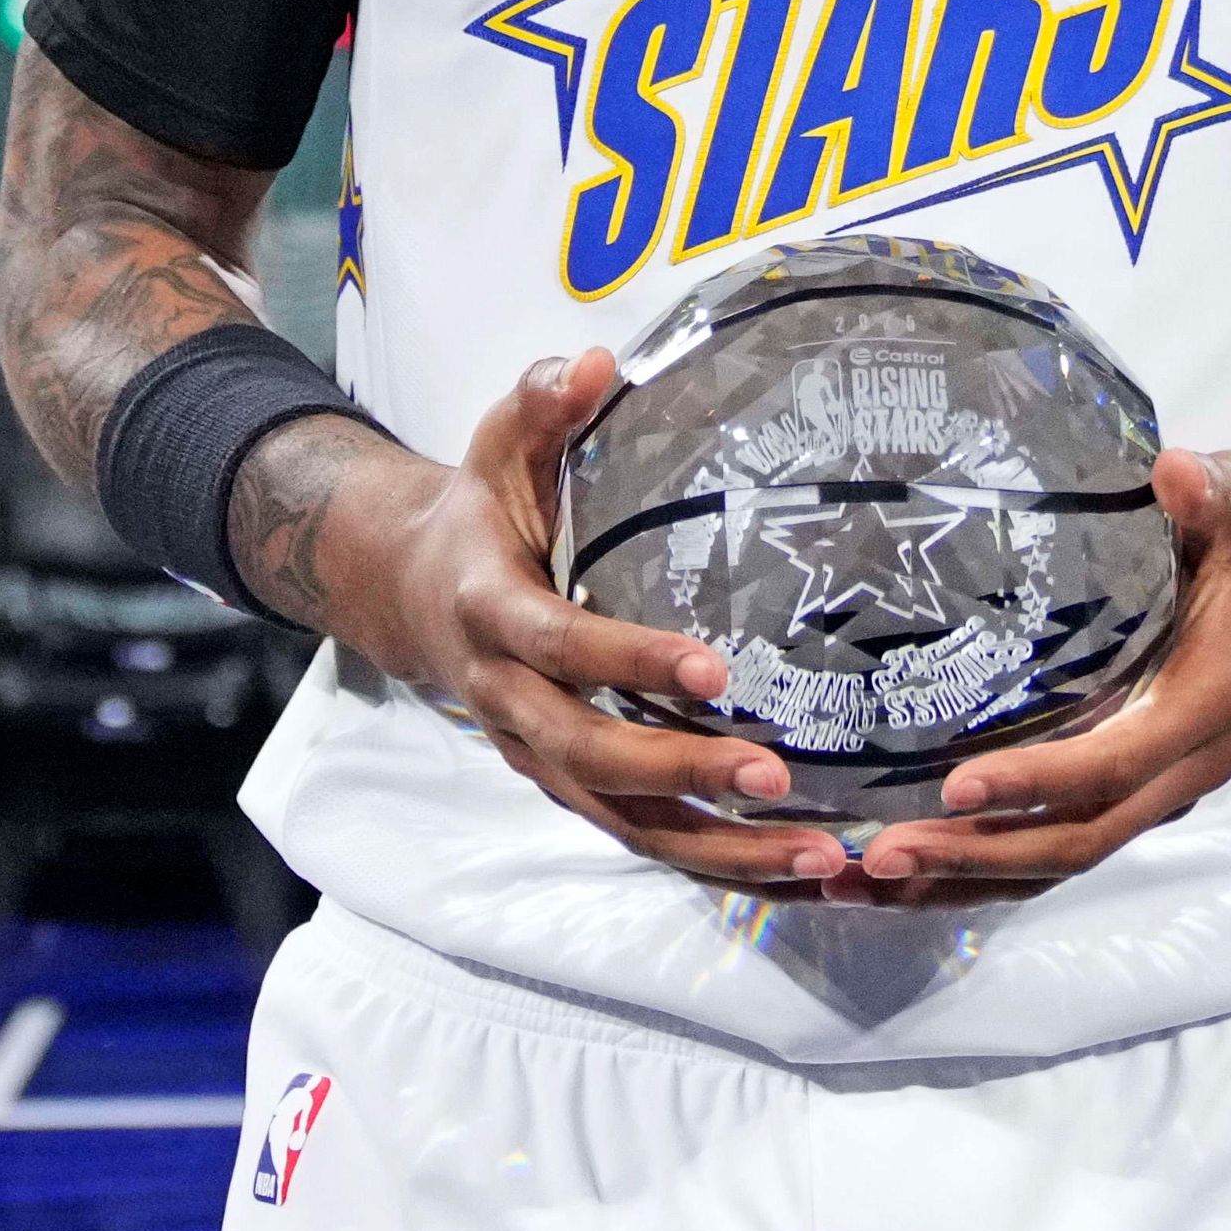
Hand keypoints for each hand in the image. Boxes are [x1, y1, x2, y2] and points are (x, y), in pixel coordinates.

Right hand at [296, 352, 849, 893]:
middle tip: (777, 775)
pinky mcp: (568, 787)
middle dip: (683, 773)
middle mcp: (507, 701)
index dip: (632, 661)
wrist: (415, 592)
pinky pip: (639, 836)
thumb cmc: (484, 509)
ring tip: (815, 855)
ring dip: (717, 848)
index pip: (563, 648)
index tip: (717, 673)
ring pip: (622, 821)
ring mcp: (536, 756)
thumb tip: (593, 362)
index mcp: (491, 613)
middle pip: (591, 756)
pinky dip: (713, 863)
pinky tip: (796, 868)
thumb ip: (542, 406)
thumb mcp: (501, 447)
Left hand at [829, 449, 1230, 896]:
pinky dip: (982, 870)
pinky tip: (904, 873)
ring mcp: (1156, 794)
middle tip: (883, 854)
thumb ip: (1212, 488)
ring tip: (867, 880)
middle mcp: (1184, 768)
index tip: (955, 785)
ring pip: (1060, 861)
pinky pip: (1053, 849)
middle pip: (1079, 839)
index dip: (1039, 782)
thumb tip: (1172, 473)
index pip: (1116, 764)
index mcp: (1209, 704)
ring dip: (967, 878)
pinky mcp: (1126, 797)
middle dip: (981, 853)